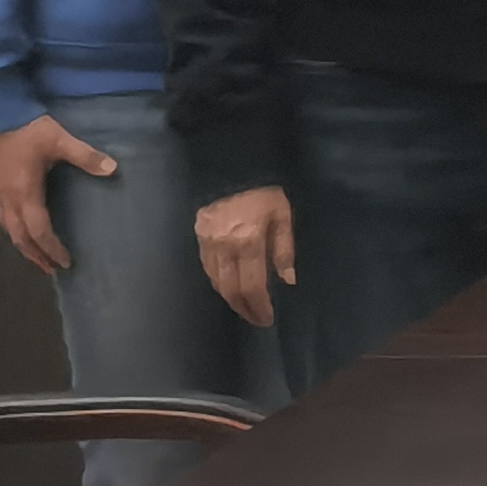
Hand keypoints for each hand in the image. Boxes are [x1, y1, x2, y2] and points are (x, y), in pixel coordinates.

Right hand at [0, 112, 114, 276]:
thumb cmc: (28, 129)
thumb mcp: (60, 140)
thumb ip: (86, 156)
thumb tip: (113, 169)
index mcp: (25, 193)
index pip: (39, 231)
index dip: (52, 248)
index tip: (65, 263)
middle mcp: (7, 198)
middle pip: (19, 237)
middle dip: (35, 254)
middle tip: (50, 268)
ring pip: (7, 228)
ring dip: (23, 244)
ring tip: (36, 255)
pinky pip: (2, 215)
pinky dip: (14, 228)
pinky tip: (21, 225)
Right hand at [194, 187, 298, 327]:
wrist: (230, 166)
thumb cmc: (265, 191)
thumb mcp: (283, 215)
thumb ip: (284, 249)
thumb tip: (288, 280)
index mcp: (248, 242)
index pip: (253, 287)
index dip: (260, 307)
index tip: (268, 319)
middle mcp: (225, 248)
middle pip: (231, 290)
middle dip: (245, 309)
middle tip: (257, 319)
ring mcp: (208, 244)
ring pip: (217, 283)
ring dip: (231, 299)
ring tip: (246, 307)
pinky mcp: (198, 238)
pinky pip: (207, 269)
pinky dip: (219, 283)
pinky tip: (229, 286)